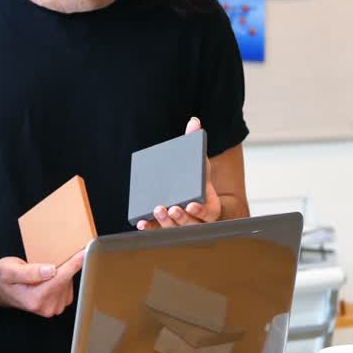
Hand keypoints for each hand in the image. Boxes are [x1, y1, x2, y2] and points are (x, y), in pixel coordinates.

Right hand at [0, 249, 85, 317]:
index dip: (74, 263)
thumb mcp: (9, 269)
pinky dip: (63, 278)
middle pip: (67, 279)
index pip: (61, 277)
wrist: (2, 290)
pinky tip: (51, 276)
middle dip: (63, 265)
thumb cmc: (4, 278)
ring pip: (69, 282)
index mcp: (36, 298)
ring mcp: (54, 308)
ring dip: (62, 272)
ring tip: (45, 270)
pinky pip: (69, 287)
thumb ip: (29, 271)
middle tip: (48, 259)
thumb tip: (51, 270)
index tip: (86, 251)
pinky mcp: (59, 305)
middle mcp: (47, 307)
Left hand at [136, 116, 220, 230]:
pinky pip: (160, 231)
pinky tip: (142, 223)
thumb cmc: (197, 178)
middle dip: (180, 217)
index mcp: (210, 206)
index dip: (200, 210)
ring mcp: (182, 224)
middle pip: (191, 223)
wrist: (191, 192)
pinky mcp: (168, 227)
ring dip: (166, 222)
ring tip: (157, 209)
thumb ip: (195, 144)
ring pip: (176, 228)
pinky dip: (151, 228)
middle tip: (171, 208)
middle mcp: (197, 219)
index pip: (208, 212)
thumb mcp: (198, 161)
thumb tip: (194, 121)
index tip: (192, 204)